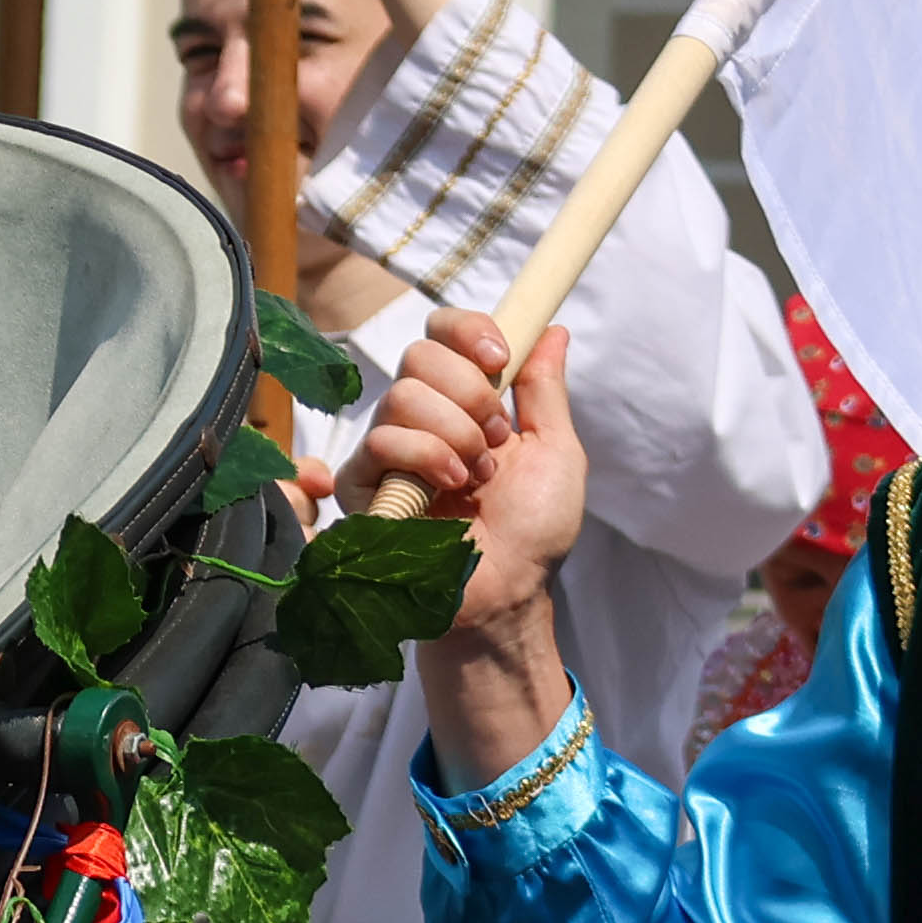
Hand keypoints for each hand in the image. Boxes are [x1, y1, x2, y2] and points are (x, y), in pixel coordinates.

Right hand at [375, 312, 588, 788]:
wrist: (504, 591)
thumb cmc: (535, 533)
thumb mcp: (556, 453)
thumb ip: (545, 390)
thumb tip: (553, 331)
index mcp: (467, 402)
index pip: (443, 333)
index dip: (468, 332)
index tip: (501, 360)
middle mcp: (424, 417)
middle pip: (420, 353)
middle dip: (471, 394)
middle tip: (496, 443)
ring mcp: (391, 449)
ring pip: (403, 394)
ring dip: (455, 435)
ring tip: (475, 478)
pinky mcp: (365, 484)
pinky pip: (381, 440)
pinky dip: (425, 458)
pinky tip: (448, 491)